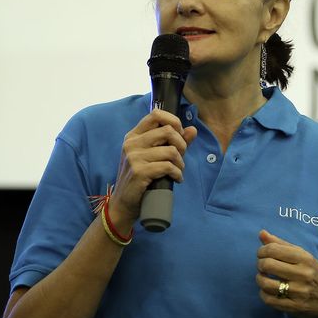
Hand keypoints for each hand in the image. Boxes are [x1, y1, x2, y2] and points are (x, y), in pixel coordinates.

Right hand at [108, 109, 196, 228]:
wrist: (124, 203)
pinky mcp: (139, 172)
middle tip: (181, 156)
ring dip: (180, 162)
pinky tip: (177, 179)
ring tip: (178, 170)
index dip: (173, 121)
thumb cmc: (141, 178)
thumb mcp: (154, 156)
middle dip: (181, 144)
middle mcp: (131, 143)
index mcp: (134, 135)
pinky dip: (177, 173)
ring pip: (170, 151)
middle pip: (167, 131)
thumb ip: (173, 142)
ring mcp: (133, 157)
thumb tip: (193, 129)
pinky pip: (168, 167)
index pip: (156, 114)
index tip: (179, 135)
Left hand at [256, 230, 317, 317]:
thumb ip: (282, 244)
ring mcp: (299, 292)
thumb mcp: (304, 256)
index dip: (262, 250)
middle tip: (262, 266)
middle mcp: (303, 274)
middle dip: (260, 264)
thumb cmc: (315, 274)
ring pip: (266, 283)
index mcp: (305, 258)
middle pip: (268, 264)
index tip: (262, 254)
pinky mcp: (294, 307)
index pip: (273, 249)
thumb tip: (262, 233)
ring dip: (259, 279)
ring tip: (263, 277)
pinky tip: (267, 291)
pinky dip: (263, 294)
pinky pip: (269, 300)